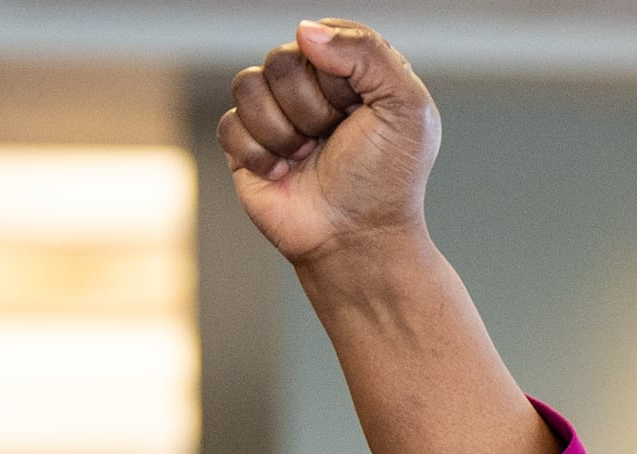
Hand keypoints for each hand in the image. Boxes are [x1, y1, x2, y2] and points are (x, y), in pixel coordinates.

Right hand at [220, 21, 439, 271]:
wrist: (358, 240)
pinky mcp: (245, 145)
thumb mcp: (405, 106)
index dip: (337, 74)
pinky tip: (283, 173)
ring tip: (308, 157)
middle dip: (311, 108)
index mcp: (350, 70)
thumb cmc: (387, 179)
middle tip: (332, 139)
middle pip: (281, 60)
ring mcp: (275, 114)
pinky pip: (230, 125)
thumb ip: (367, 51)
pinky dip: (259, 155)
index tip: (360, 108)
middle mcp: (310, 87)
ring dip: (284, 132)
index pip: (320, 36)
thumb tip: (304, 31)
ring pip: (249, 86)